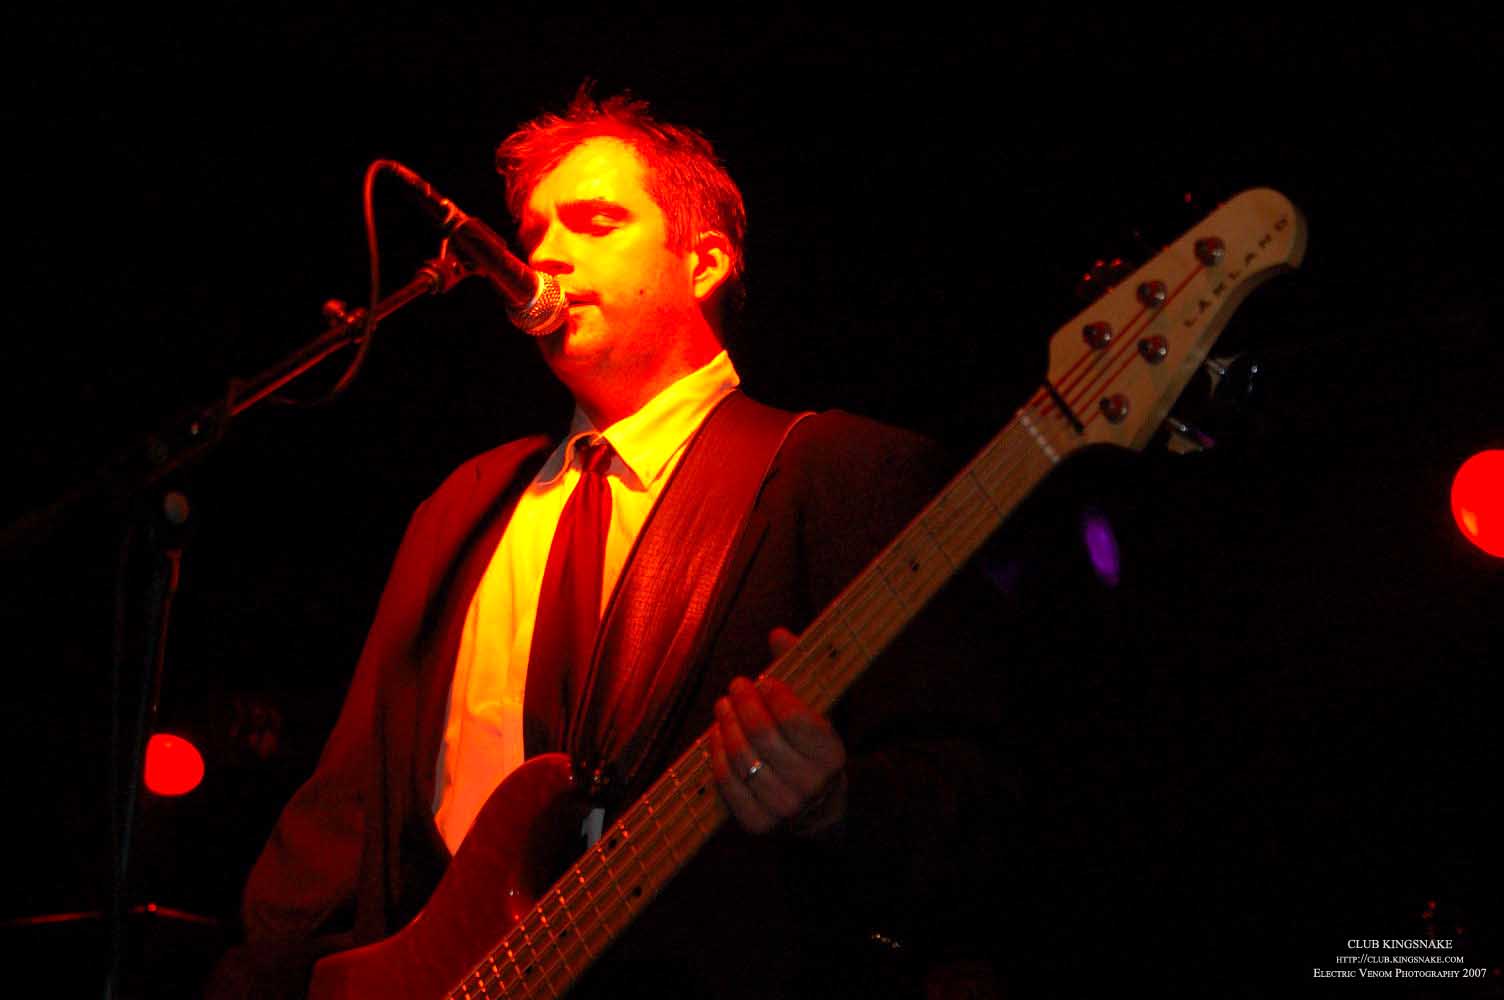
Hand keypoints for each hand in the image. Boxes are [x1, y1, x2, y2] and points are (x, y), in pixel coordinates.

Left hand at [709, 627, 847, 835]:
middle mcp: (811, 784)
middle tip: (736, 685)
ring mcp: (783, 807)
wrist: (816, 807)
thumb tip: (777, 633)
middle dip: (744, 704)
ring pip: (741, 758)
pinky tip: (716, 734)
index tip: (763, 680)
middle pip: (763, 736)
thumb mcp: (816, 710)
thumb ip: (800, 670)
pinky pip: (727, 783)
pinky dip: (716, 754)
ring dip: (725, 725)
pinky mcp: (758, 823)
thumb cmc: (811, 747)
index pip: (796, 719)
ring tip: (722, 706)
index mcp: (832, 755)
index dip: (775, 695)